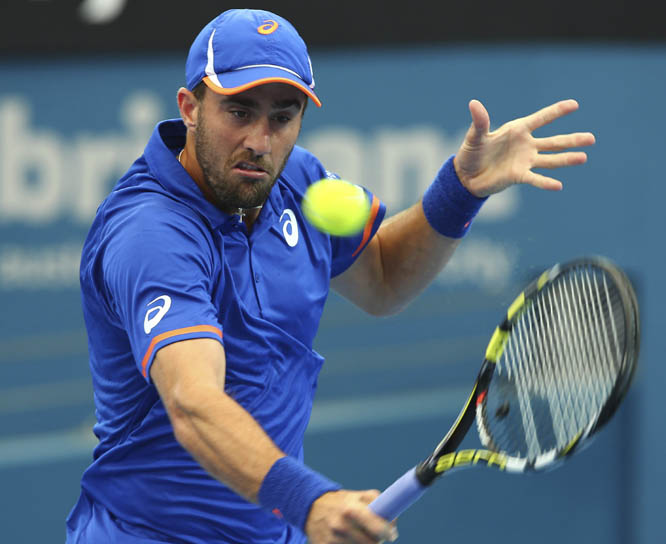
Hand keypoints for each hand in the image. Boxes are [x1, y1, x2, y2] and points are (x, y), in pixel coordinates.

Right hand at [305, 490, 397, 543]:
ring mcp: (331, 540)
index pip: (377, 528)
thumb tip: (393, 521)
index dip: (388, 533)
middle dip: (377, 541)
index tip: (391, 534)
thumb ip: (378, 503)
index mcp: (351, 509)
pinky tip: (348, 541)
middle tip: (377, 536)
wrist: (311, 507)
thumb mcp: (358, 496)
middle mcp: (341, 526)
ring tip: (359, 536)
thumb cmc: (341, 502)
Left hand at [454, 99, 595, 196]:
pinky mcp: (519, 176)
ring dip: (566, 159)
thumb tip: (474, 104)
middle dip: (572, 140)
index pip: (541, 119)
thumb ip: (480, 122)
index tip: (574, 105)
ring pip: (550, 159)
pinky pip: (535, 178)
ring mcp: (525, 161)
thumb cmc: (471, 153)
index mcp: (518, 130)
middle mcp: (526, 145)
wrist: (466, 176)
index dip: (556, 112)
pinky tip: (558, 185)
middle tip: (592, 138)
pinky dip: (545, 182)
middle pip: (553, 142)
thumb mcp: (474, 136)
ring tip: (584, 157)